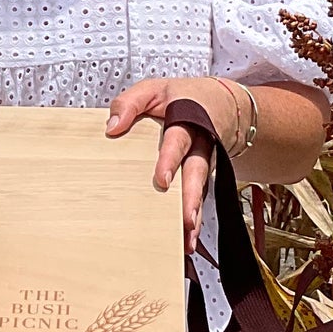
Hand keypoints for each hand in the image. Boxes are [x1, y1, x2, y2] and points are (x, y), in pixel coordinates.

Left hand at [105, 77, 223, 251]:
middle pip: (197, 173)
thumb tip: (112, 128)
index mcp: (187, 122)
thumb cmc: (179, 98)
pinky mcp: (201, 178)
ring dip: (194, 215)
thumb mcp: (152, 90)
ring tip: (187, 240)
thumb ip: (130, 103)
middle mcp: (199, 145)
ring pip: (200, 191)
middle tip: (184, 220)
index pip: (177, 141)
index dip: (169, 159)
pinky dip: (194, 221)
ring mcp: (203, 164)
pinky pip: (198, 199)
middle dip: (190, 197)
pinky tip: (187, 241)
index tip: (161, 180)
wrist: (221, 102)